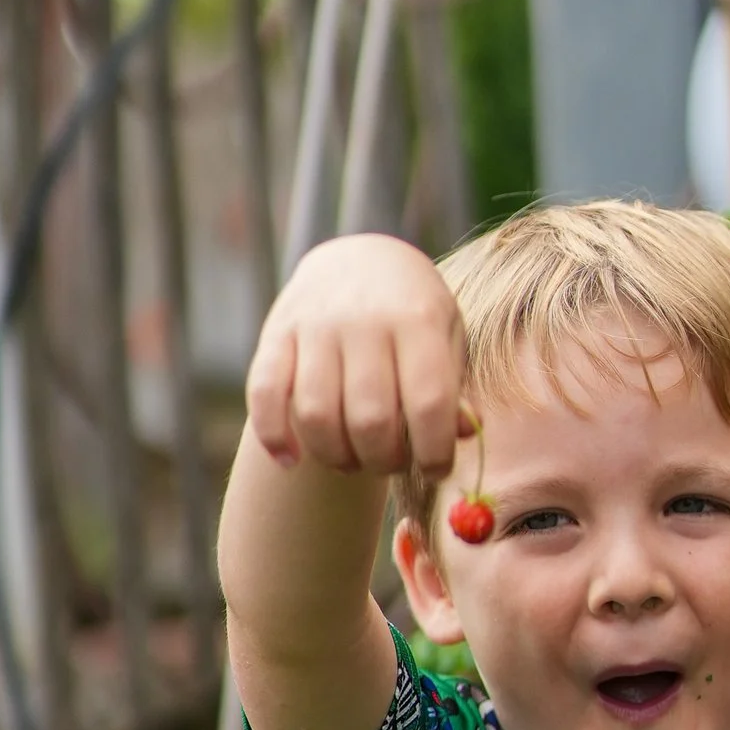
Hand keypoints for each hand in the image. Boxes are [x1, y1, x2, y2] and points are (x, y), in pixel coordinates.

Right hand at [245, 235, 467, 476]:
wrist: (358, 259)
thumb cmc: (413, 313)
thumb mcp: (447, 337)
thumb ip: (455, 388)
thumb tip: (464, 435)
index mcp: (418, 318)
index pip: (429, 403)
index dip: (435, 452)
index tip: (436, 470)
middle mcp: (364, 318)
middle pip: (370, 419)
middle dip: (384, 461)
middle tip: (391, 463)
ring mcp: (315, 324)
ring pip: (317, 416)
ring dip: (337, 457)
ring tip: (354, 461)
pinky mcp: (276, 333)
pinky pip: (264, 394)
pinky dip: (273, 437)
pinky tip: (291, 461)